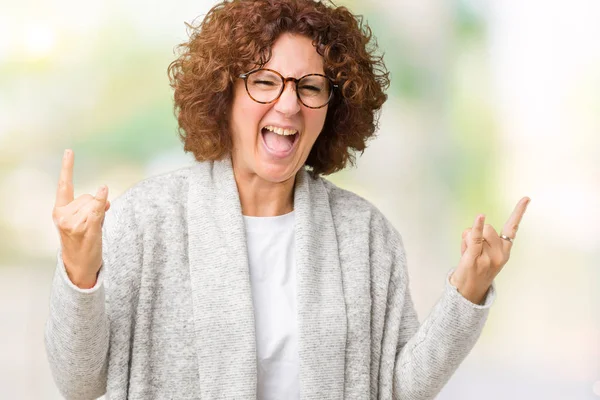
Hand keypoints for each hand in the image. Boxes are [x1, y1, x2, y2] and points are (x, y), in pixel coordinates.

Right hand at [52, 149, 110, 288]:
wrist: (79, 265)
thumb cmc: (82, 241)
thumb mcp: (82, 220)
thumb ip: (92, 205)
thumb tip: (104, 193)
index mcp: (59, 210)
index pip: (64, 185)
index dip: (68, 167)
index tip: (70, 151)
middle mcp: (63, 215)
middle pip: (88, 196)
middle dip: (95, 206)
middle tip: (91, 225)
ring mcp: (74, 223)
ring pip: (96, 203)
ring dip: (100, 214)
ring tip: (93, 230)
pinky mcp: (86, 229)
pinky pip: (97, 210)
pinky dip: (102, 201)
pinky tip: (104, 190)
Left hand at [450, 197, 529, 303]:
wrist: (469, 291)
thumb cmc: (475, 269)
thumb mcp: (486, 253)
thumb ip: (485, 238)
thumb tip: (480, 222)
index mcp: (505, 251)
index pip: (513, 228)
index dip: (519, 212)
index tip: (526, 198)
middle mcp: (500, 254)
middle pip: (489, 228)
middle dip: (477, 233)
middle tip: (473, 249)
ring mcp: (489, 257)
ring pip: (478, 232)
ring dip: (468, 238)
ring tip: (468, 253)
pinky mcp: (475, 258)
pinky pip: (476, 238)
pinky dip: (477, 227)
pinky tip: (480, 217)